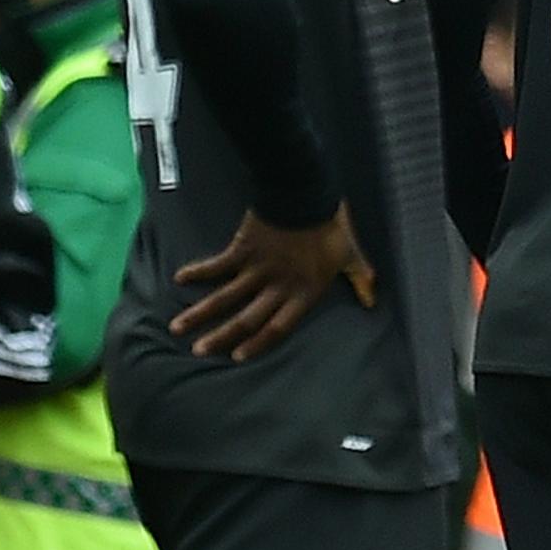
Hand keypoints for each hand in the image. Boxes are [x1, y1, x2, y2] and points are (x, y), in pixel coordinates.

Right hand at [170, 206, 375, 362]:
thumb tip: (373, 301)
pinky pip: (216, 265)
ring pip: (224, 296)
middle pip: (246, 318)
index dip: (258, 343)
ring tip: (177, 326)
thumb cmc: (331, 226)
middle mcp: (277, 286)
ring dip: (200, 312)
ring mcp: (257, 269)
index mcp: (303, 292)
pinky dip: (198, 271)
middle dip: (221, 336)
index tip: (237, 356)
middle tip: (198, 350)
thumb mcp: (350, 254)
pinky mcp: (242, 249)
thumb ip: (360, 279)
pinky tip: (180, 279)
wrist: (306, 193)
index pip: (278, 326)